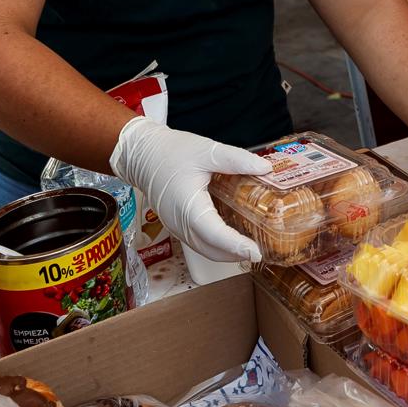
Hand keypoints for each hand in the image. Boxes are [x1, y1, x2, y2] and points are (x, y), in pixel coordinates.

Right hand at [109, 116, 265, 263]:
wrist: (143, 155)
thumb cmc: (170, 152)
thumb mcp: (207, 151)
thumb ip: (236, 160)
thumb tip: (265, 167)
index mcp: (188, 206)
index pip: (215, 234)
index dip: (236, 245)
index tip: (255, 251)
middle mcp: (180, 223)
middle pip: (211, 250)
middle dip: (236, 255)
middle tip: (260, 251)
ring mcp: (176, 228)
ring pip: (205, 250)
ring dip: (227, 254)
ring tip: (250, 247)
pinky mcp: (177, 227)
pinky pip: (199, 244)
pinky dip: (217, 247)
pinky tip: (231, 239)